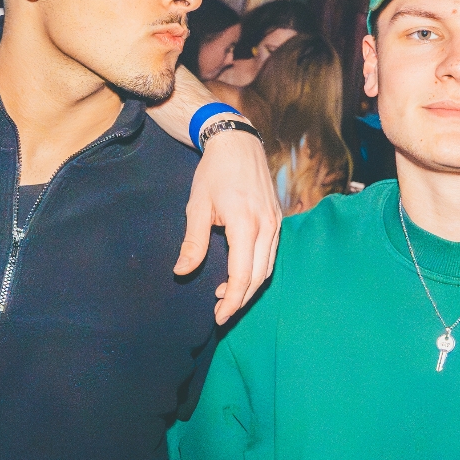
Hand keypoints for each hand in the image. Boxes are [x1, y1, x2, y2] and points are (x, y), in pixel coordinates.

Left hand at [178, 127, 279, 322]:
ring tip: (225, 295)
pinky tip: (238, 274)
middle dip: (240, 299)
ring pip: (267, 268)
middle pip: (257, 277)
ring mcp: (276, 223)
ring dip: (248, 287)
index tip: (218, 316)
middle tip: (220, 312)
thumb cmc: (214, 173)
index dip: (231, 300)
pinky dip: (257, 271)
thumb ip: (193, 242)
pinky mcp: (277, 220)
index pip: (242, 275)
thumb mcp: (197, 206)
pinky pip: (271, 255)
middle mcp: (266, 226)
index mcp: (245, 224)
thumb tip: (182, 272)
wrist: (237, 143)